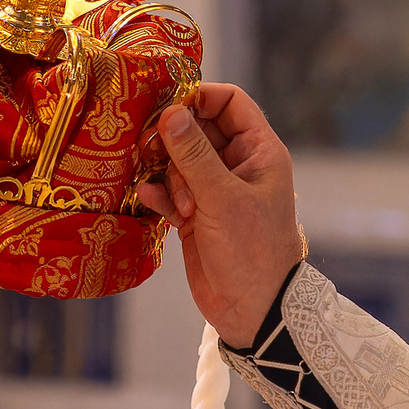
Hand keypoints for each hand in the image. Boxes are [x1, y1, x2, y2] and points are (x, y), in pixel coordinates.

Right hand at [136, 83, 304, 349]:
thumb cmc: (253, 252)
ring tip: (177, 200)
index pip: (230, 103)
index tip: (167, 106)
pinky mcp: (195, 215)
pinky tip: (149, 199)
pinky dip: (158, 193)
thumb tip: (170, 113)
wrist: (254, 311)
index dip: (199, 97)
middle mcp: (237, 166)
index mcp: (259, 152)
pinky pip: (169, 190)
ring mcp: (215, 191)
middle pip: (197, 129)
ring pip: (179, 159)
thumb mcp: (223, 199)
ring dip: (169, 173)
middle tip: (154, 151)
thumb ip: (194, 155)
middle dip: (175, 140)